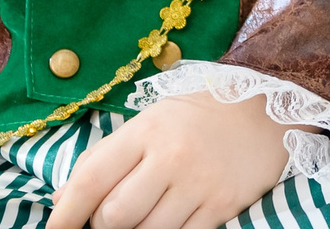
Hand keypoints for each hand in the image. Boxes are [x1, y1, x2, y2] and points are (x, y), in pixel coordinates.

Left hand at [45, 92, 291, 228]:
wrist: (268, 112)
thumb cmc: (197, 117)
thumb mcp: (149, 122)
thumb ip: (104, 157)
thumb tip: (61, 200)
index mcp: (147, 130)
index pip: (91, 179)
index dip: (64, 214)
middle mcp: (171, 156)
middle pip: (115, 216)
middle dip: (103, 227)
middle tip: (110, 220)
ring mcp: (199, 184)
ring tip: (143, 216)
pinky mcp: (223, 205)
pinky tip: (168, 222)